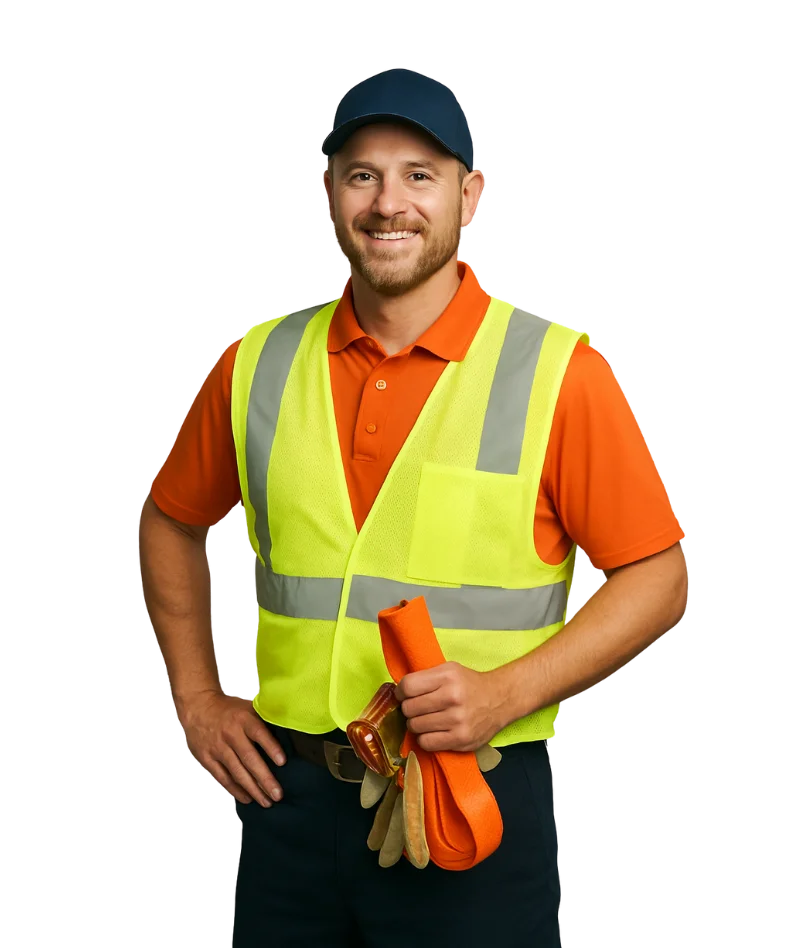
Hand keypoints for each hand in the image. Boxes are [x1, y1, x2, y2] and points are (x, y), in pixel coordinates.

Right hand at [176, 691, 286, 807]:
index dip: (271, 748)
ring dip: (253, 789)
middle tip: (278, 794)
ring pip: (237, 773)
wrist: (197, 707)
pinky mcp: (207, 759)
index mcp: (243, 718)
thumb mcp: (248, 705)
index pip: (259, 733)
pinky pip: (223, 778)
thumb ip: (264, 717)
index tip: (283, 762)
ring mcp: (218, 748)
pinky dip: (236, 790)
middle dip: (264, 779)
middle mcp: (230, 734)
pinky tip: (248, 798)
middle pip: (249, 759)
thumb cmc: (229, 708)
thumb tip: (288, 730)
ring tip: (266, 801)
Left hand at [394, 662, 508, 753]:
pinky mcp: (461, 739)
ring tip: (426, 719)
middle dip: (409, 709)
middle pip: (409, 708)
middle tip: (417, 708)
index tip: (403, 695)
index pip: (408, 686)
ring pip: (415, 726)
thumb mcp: (449, 669)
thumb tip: (398, 691)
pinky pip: (426, 743)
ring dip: (416, 724)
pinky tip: (433, 731)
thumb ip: (425, 677)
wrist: (500, 700)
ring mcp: (457, 720)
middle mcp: (452, 697)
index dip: (400, 692)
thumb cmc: (470, 684)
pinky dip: (425, 738)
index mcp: (447, 676)